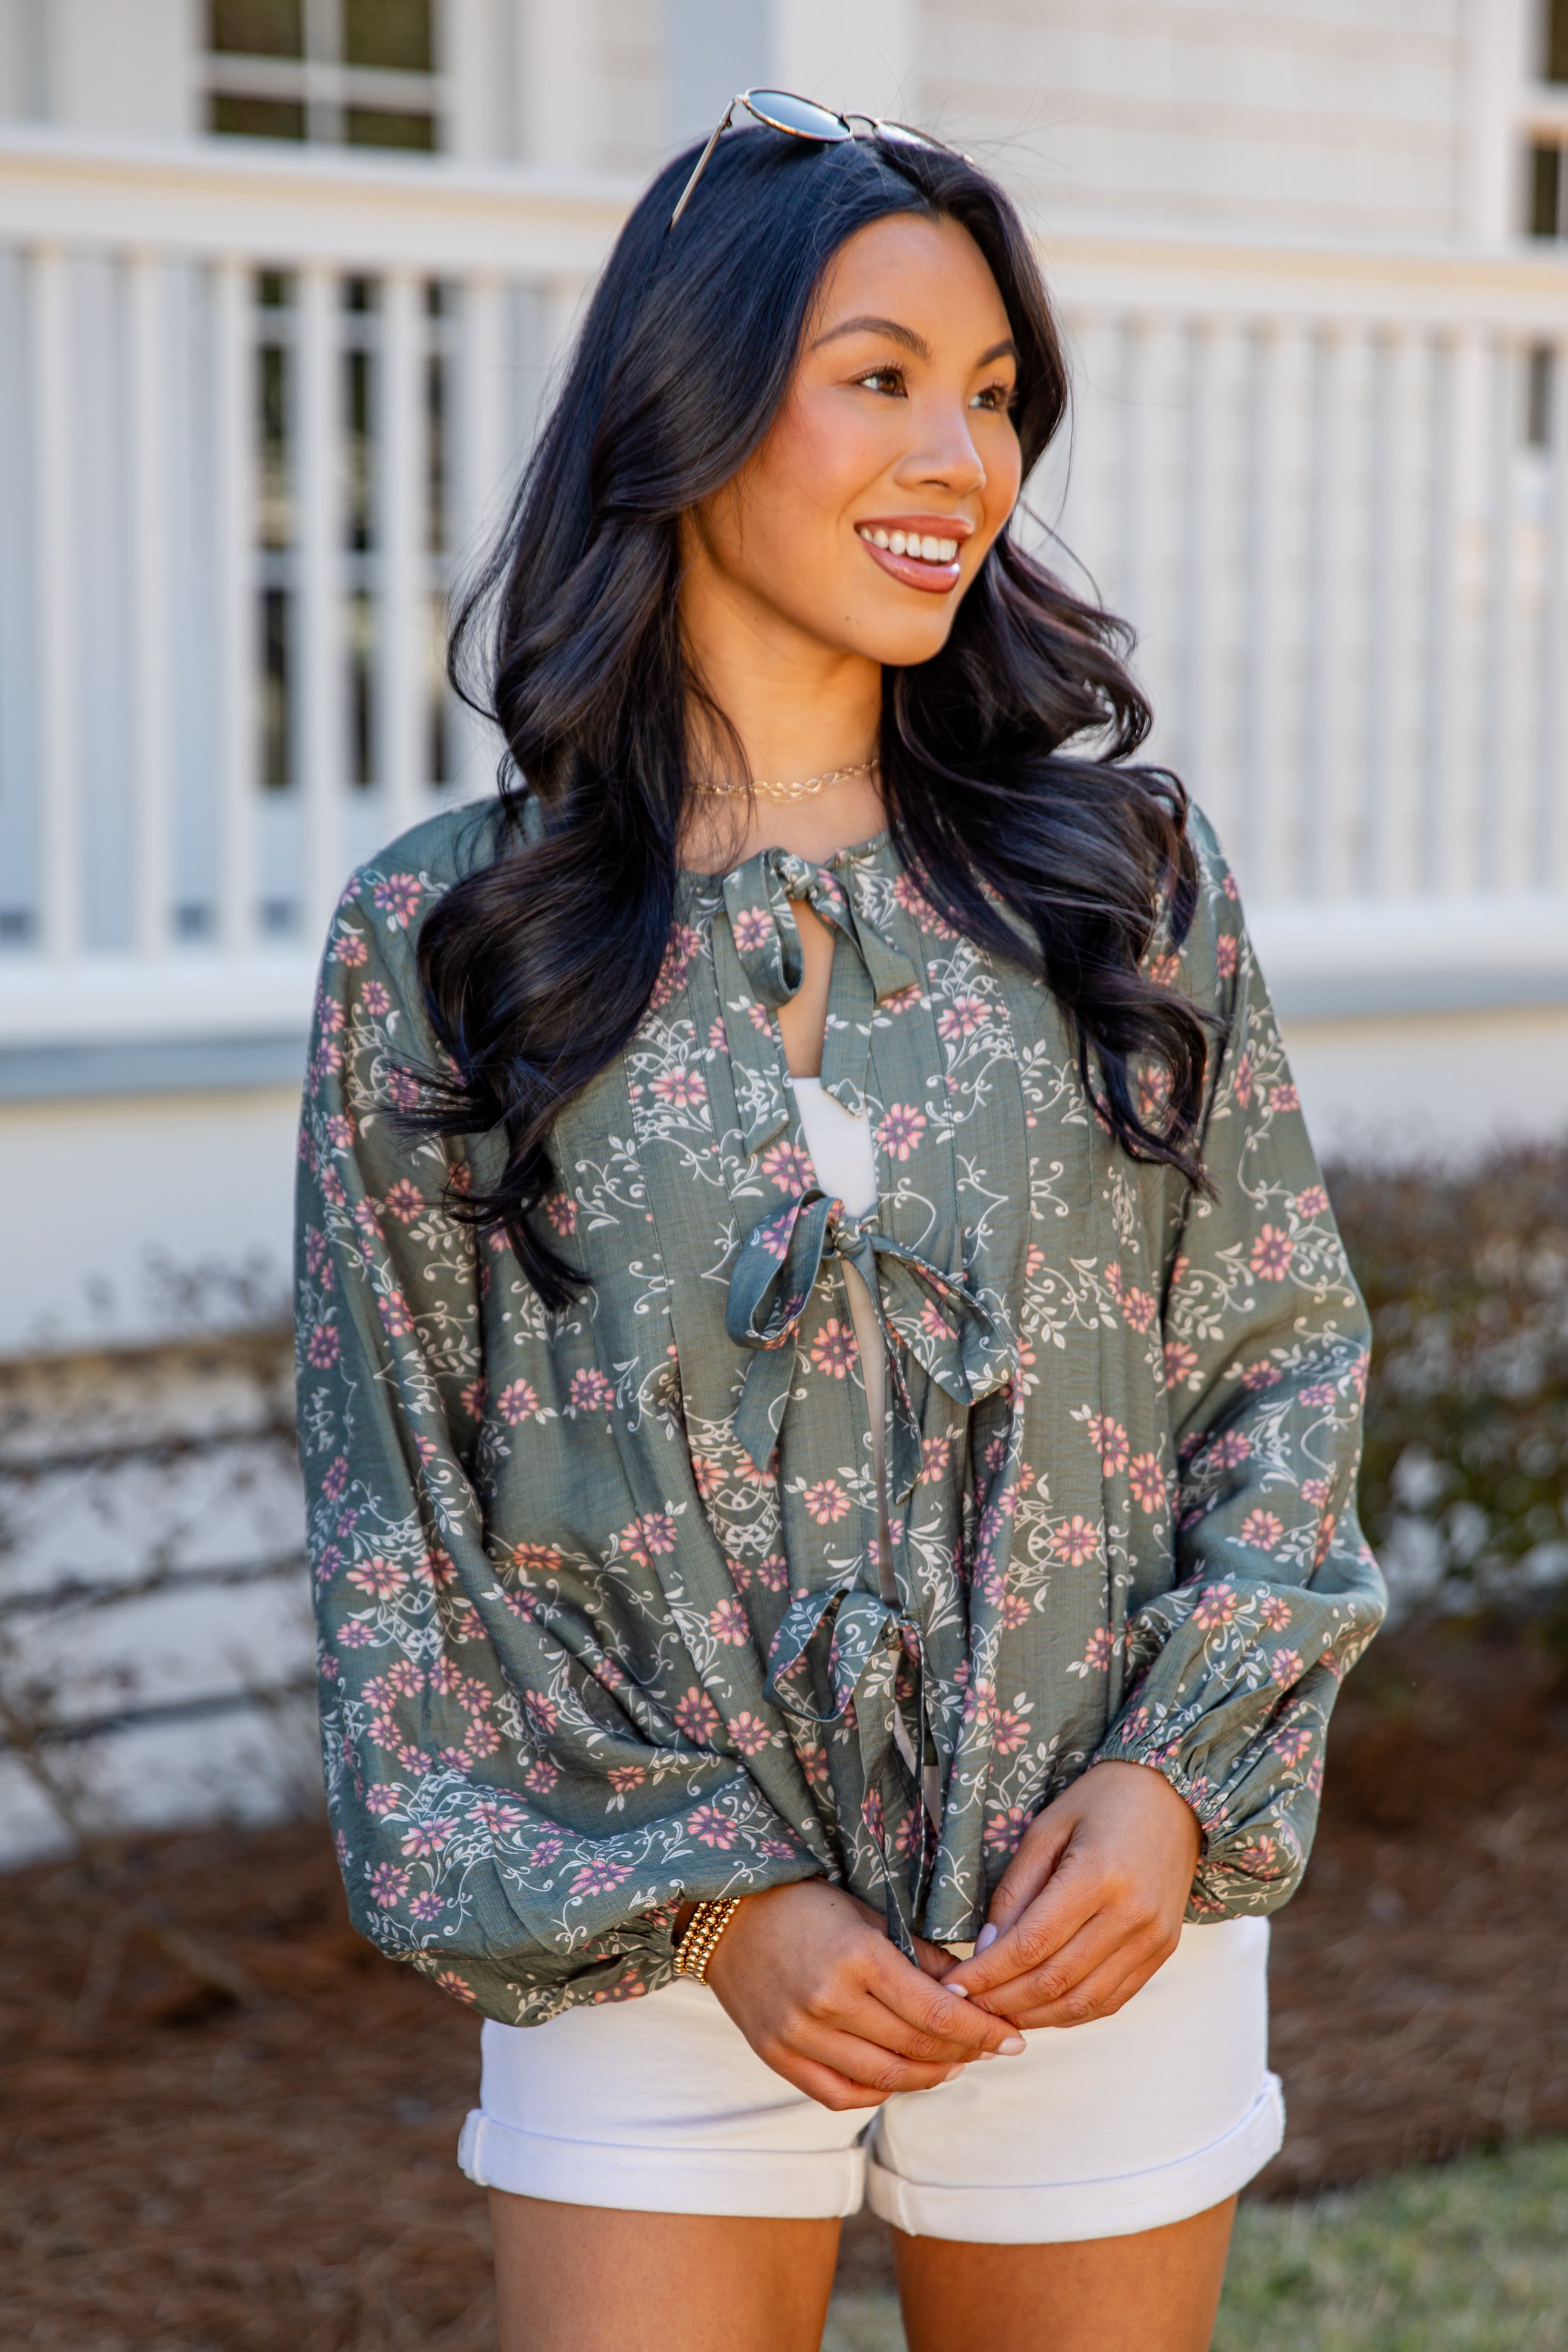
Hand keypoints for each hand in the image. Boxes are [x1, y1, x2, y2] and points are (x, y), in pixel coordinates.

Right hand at [703, 1879, 1026, 2111]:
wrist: (728, 1916)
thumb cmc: (806, 1906)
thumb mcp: (869, 1914)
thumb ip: (921, 1955)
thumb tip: (975, 1989)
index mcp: (857, 1958)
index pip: (936, 2011)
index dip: (981, 2030)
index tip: (1013, 2037)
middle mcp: (828, 2002)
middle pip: (916, 2048)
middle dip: (965, 2053)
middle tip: (992, 2048)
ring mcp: (799, 2035)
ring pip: (884, 2079)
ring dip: (930, 2077)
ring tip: (955, 2064)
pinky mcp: (778, 2056)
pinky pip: (842, 2095)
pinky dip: (880, 2092)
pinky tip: (902, 2076)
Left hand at [940, 1761, 1201, 2029]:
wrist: (1173, 1797)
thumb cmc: (1101, 1802)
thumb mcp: (1045, 1830)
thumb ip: (1015, 1890)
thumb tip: (987, 1949)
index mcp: (1098, 1875)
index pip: (1031, 1943)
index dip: (987, 1973)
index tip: (952, 1987)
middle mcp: (1131, 1914)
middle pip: (1054, 1979)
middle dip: (1003, 2000)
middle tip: (966, 2007)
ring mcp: (1152, 1939)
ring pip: (1083, 2001)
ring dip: (1034, 2016)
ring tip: (997, 2014)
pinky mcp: (1163, 1951)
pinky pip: (1112, 2000)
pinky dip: (1072, 2013)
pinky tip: (1040, 2009)